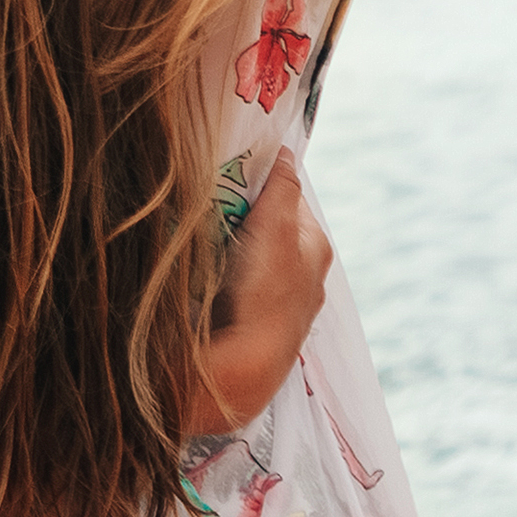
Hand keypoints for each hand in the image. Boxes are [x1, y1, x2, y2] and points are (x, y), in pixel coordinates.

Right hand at [192, 156, 335, 435]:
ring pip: (251, 262)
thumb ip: (282, 187)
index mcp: (316, 248)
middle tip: (209, 207)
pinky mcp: (254, 327)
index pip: (290, 199)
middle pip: (270, 230)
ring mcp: (280, 305)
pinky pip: (236, 288)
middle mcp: (305, 277)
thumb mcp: (276, 226)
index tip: (229, 175)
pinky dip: (220, 278)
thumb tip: (285, 151)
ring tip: (200, 242)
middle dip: (242, 217)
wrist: (244, 365)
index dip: (261, 183)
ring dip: (228, 250)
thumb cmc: (264, 291)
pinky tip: (202, 280)